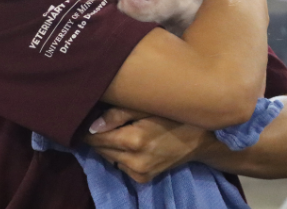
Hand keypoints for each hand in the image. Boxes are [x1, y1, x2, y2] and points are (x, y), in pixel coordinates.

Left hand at [85, 108, 214, 182]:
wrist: (201, 140)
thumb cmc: (175, 116)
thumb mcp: (149, 108)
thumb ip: (119, 114)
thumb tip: (92, 126)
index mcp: (134, 140)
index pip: (97, 138)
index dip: (88, 130)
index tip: (85, 118)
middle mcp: (134, 161)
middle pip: (101, 149)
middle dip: (99, 137)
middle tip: (103, 121)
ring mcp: (139, 172)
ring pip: (110, 158)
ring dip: (110, 146)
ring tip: (119, 131)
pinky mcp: (143, 179)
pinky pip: (121, 166)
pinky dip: (121, 155)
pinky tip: (131, 144)